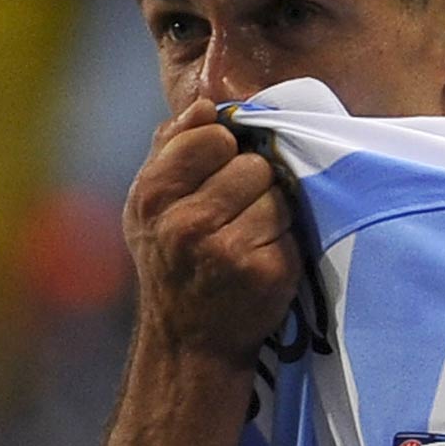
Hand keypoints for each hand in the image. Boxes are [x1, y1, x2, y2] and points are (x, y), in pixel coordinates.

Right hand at [124, 97, 299, 370]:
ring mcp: (224, 249)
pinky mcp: (263, 271)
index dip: (222, 151)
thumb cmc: (172, 260)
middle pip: (251, 163)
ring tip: (247, 236)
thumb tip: (205, 106)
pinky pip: (292, 226)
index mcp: (151, 196)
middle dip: (249, 183)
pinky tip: (260, 258)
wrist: (188, 339)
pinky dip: (284, 239)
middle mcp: (183, 222)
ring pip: (277, 193)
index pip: (212, 135)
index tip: (213, 176)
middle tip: (231, 214)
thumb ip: (172, 148)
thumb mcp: (151, 204)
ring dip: (270, 211)